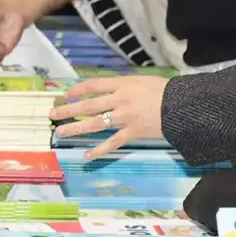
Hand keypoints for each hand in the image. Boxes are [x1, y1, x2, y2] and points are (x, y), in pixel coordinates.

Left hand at [49, 75, 170, 159]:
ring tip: (60, 132)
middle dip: (68, 110)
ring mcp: (125, 118)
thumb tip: (108, 90)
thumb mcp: (142, 81)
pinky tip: (86, 155)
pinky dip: (98, 150)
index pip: (93, 85)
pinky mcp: (132, 133)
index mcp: (123, 84)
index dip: (77, 90)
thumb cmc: (165, 91)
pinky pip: (112, 143)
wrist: (182, 107)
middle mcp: (120, 100)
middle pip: (88, 105)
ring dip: (76, 128)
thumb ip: (123, 86)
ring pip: (95, 123)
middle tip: (53, 114)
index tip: (65, 95)